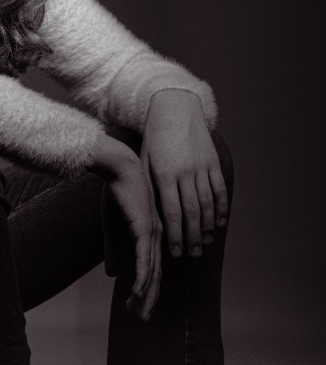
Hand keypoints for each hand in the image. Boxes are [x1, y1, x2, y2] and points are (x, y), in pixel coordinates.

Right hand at [91, 136, 161, 320]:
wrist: (119, 169)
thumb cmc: (117, 194)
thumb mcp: (112, 227)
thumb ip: (114, 250)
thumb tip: (114, 274)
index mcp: (150, 238)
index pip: (151, 271)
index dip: (146, 292)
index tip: (139, 309)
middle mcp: (156, 239)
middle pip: (155, 277)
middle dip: (148, 301)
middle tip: (141, 321)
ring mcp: (153, 235)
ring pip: (151, 273)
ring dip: (145, 296)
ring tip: (138, 314)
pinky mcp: (145, 230)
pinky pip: (145, 259)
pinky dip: (143, 278)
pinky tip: (139, 293)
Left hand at [141, 90, 227, 258]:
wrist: (174, 109)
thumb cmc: (153, 140)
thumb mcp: (144, 162)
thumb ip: (148, 188)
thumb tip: (147, 219)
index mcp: (164, 174)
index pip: (172, 212)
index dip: (175, 235)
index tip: (175, 252)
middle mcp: (185, 172)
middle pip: (192, 212)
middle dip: (192, 237)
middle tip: (193, 255)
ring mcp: (202, 166)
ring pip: (208, 203)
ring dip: (207, 227)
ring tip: (205, 243)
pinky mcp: (213, 162)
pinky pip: (220, 189)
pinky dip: (221, 208)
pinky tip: (219, 224)